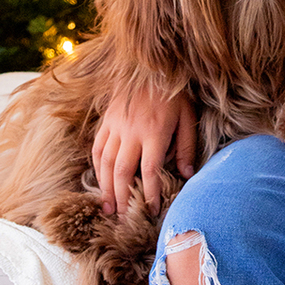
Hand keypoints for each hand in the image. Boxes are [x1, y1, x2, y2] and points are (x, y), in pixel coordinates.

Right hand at [92, 87, 197, 214]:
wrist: (151, 65)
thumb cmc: (174, 93)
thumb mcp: (188, 117)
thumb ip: (187, 147)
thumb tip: (187, 175)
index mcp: (154, 132)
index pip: (149, 170)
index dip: (149, 193)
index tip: (150, 211)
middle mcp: (131, 131)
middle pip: (122, 172)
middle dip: (122, 199)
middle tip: (122, 219)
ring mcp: (115, 126)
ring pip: (105, 163)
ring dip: (106, 188)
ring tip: (108, 209)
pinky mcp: (106, 120)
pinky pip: (97, 148)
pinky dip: (97, 168)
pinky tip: (101, 182)